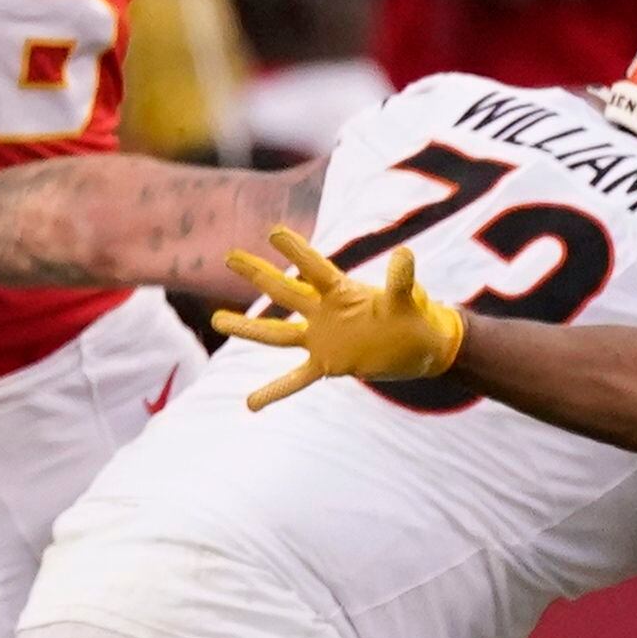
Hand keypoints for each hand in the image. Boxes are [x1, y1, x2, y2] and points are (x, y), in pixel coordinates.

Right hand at [213, 226, 466, 406]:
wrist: (420, 350)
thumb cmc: (414, 319)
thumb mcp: (410, 301)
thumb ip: (402, 281)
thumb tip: (404, 255)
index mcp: (342, 292)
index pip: (315, 269)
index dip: (297, 253)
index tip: (274, 233)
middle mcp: (324, 312)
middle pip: (284, 292)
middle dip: (257, 274)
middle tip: (230, 257)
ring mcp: (321, 339)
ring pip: (277, 334)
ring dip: (247, 327)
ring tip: (216, 320)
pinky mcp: (326, 365)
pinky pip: (295, 379)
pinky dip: (274, 392)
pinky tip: (250, 404)